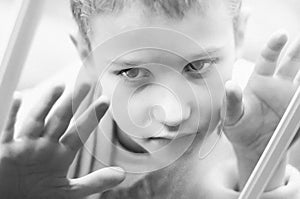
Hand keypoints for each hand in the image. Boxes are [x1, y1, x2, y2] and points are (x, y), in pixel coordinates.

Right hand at [0, 84, 124, 198]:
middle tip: (86, 83)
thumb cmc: (37, 198)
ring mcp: (25, 147)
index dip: (92, 116)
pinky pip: (7, 130)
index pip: (80, 132)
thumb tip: (121, 174)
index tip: (105, 100)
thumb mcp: (69, 192)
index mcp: (61, 155)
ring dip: (47, 103)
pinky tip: (18, 97)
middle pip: (61, 119)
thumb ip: (94, 182)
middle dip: (73, 102)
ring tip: (59, 87)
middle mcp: (45, 146)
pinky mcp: (5, 151)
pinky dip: (11, 115)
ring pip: (38, 120)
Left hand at [221, 32, 299, 188]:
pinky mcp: (297, 113)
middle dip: (298, 50)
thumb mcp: (231, 116)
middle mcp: (277, 86)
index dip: (274, 45)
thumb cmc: (238, 128)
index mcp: (259, 82)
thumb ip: (231, 101)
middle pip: (291, 63)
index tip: (281, 34)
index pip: (267, 59)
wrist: (253, 148)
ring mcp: (289, 98)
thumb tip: (230, 85)